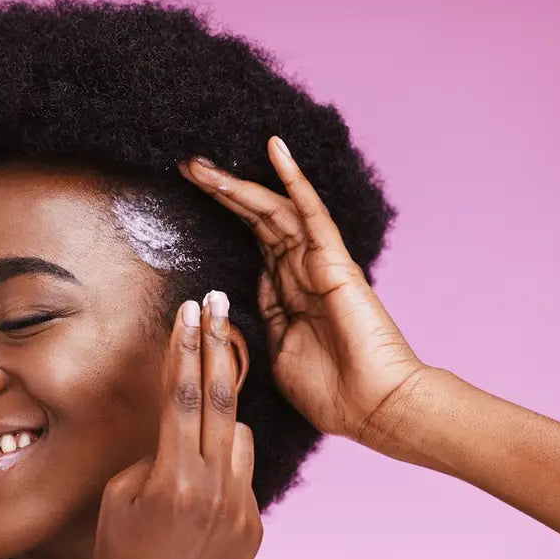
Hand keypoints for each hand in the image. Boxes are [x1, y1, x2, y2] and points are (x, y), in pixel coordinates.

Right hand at [83, 294, 261, 558]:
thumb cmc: (117, 554)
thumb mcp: (122, 494)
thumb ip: (161, 452)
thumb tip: (189, 423)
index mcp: (172, 477)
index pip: (183, 394)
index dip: (186, 346)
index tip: (190, 309)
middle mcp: (214, 489)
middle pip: (223, 399)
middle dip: (219, 345)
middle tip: (220, 305)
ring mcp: (240, 510)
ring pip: (240, 436)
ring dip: (220, 424)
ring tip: (188, 447)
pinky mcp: (255, 528)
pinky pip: (243, 476)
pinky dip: (223, 471)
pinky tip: (196, 501)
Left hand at [178, 137, 429, 455]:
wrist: (371, 408)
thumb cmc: (328, 391)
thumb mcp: (277, 352)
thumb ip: (262, 319)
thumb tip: (240, 296)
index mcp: (287, 291)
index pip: (251, 240)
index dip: (223, 215)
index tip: (190, 193)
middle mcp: (301, 270)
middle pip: (256, 219)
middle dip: (221, 192)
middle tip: (188, 165)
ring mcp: (318, 262)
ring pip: (273, 211)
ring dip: (238, 185)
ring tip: (202, 164)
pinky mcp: (333, 261)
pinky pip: (311, 213)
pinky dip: (294, 180)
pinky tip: (275, 150)